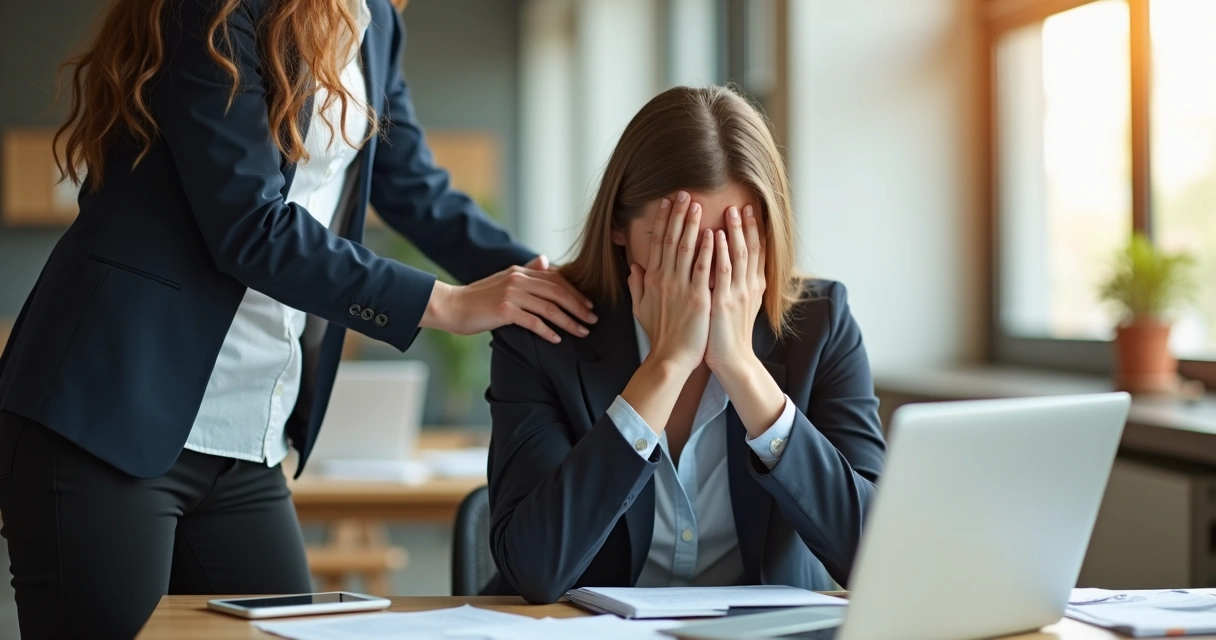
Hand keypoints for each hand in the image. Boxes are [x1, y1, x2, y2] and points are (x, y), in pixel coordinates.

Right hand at [420, 255, 596, 342]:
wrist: (451, 306)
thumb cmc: (478, 297)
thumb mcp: (503, 279)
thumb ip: (526, 271)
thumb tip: (546, 260)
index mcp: (520, 271)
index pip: (556, 279)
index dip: (576, 292)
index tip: (589, 306)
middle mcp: (518, 280)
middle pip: (558, 292)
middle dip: (579, 307)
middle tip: (593, 320)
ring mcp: (511, 294)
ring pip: (550, 308)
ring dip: (569, 321)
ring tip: (582, 332)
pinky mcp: (504, 310)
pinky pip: (533, 321)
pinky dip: (548, 331)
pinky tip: (557, 340)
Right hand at [628, 191, 713, 374]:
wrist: (670, 358)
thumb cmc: (660, 335)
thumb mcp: (641, 309)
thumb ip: (637, 286)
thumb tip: (634, 267)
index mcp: (652, 280)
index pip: (657, 243)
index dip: (663, 221)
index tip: (667, 203)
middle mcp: (665, 279)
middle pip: (670, 239)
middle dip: (677, 214)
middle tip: (683, 193)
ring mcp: (681, 287)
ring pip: (685, 248)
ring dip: (691, 224)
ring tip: (696, 204)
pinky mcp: (698, 297)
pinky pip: (702, 268)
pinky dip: (707, 249)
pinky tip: (712, 233)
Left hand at [704, 204, 784, 436]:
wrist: (732, 361)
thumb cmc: (726, 335)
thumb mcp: (735, 306)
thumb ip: (731, 284)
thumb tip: (726, 267)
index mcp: (752, 286)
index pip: (756, 252)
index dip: (753, 231)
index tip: (749, 211)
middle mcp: (749, 286)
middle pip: (752, 249)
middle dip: (747, 225)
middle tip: (742, 203)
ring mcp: (738, 293)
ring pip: (740, 255)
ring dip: (736, 231)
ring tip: (731, 210)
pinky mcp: (724, 302)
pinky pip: (723, 272)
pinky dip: (722, 252)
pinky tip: (719, 236)